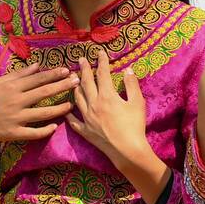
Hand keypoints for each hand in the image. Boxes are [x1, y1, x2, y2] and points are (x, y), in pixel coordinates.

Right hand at [0, 62, 76, 147]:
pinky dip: (45, 130)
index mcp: (11, 87)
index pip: (37, 79)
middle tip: (77, 82)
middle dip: (62, 86)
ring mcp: (15, 118)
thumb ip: (18, 74)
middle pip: (44, 93)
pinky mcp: (13, 133)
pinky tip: (54, 127)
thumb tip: (37, 65)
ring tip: (71, 105)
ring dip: (59, 109)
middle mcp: (15, 101)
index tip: (67, 70)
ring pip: (43, 113)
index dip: (53, 74)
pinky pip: (33, 133)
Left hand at [68, 50, 149, 168]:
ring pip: (77, 98)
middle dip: (84, 69)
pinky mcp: (85, 131)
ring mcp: (87, 118)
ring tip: (73, 80)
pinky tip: (66, 111)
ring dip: (75, 87)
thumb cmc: (135, 126)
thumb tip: (128, 70)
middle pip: (86, 82)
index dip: (102, 61)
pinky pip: (74, 121)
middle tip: (81, 60)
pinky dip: (69, 114)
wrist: (127, 150)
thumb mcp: (138, 103)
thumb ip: (132, 85)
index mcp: (107, 96)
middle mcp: (93, 104)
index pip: (103, 74)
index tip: (100, 53)